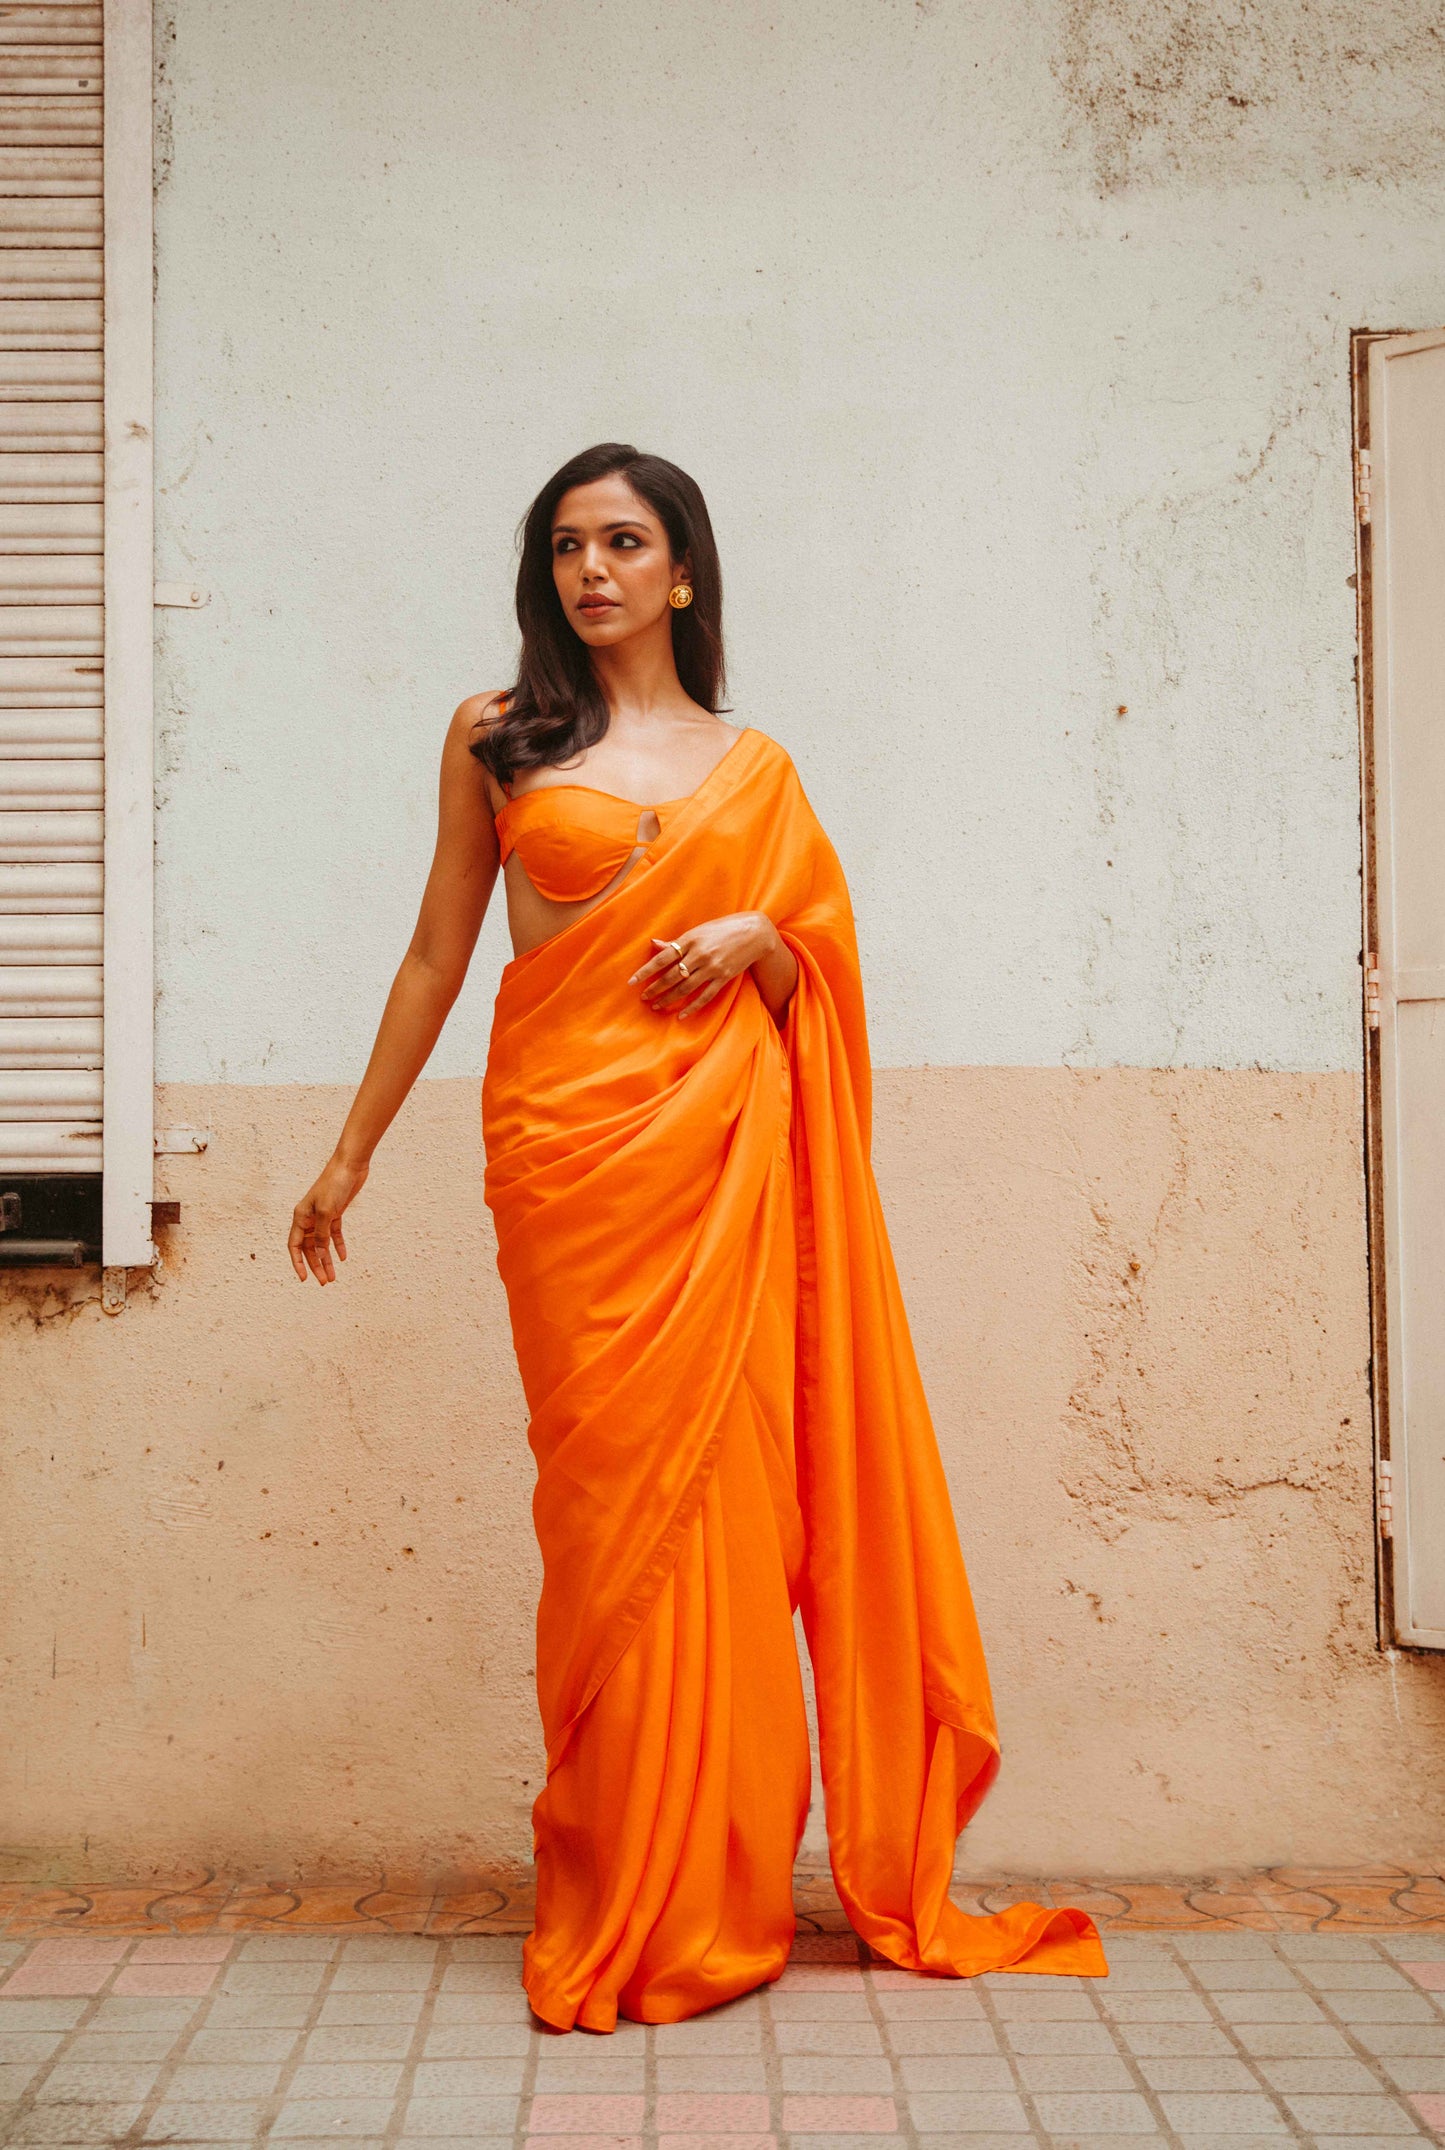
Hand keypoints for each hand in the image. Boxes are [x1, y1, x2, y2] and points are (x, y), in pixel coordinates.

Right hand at [289, 1154, 368, 1282]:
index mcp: (300, 1216)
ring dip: (326, 1259)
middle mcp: (309, 1217)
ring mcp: (322, 1215)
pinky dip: (337, 1245)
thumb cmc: (334, 1184)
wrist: (350, 1166)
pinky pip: (334, 1234)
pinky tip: (343, 1257)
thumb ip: (322, 1234)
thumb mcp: (327, 1211)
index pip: (294, 1246)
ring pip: (322, 1243)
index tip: (304, 1279)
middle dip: (316, 1266)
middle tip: (325, 1282)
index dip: (297, 1263)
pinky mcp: (335, 1212)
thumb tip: (319, 1253)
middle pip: (309, 1248)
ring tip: (333, 1276)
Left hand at [629, 913, 781, 1019]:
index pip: (662, 957)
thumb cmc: (723, 929)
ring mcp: (712, 967)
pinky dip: (692, 1007)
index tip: (632, 982)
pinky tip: (681, 1015)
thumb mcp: (698, 931)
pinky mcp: (724, 977)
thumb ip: (677, 942)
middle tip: (644, 998)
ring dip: (669, 999)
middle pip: (672, 976)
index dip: (646, 971)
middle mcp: (700, 954)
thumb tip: (654, 944)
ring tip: (657, 1006)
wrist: (754, 932)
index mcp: (690, 939)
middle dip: (655, 989)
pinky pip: (705, 996)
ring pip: (685, 988)